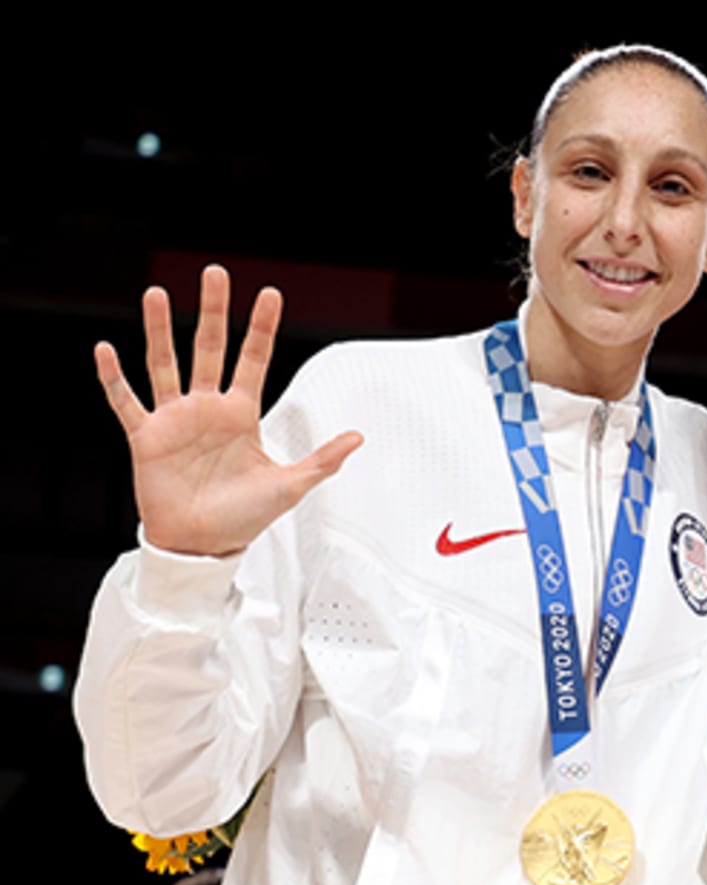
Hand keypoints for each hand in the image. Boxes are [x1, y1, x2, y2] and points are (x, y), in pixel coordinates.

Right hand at [95, 264, 362, 556]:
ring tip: (156, 295)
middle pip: (210, 348)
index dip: (261, 328)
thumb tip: (357, 437)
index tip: (270, 294)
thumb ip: (322, 460)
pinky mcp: (147, 437)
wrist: (203, 545)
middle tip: (215, 273)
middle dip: (213, 312)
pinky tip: (105, 350)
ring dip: (160, 331)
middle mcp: (207, 409)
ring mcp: (175, 419)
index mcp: (241, 415)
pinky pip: (126, 401)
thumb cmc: (243, 518)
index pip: (253, 360)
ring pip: (165, 364)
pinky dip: (114, 377)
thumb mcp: (288, 486)